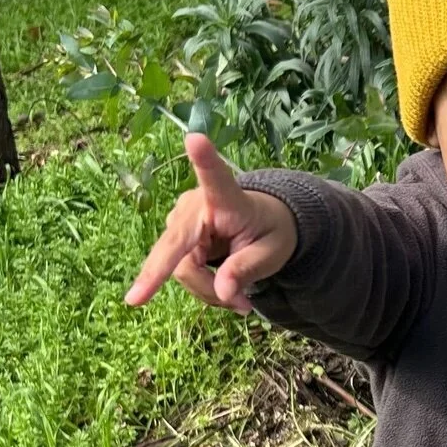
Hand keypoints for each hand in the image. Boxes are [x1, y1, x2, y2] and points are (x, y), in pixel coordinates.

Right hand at [125, 132, 298, 314]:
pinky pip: (182, 274)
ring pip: (181, 271)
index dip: (204, 160)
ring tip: (242, 297)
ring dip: (211, 291)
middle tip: (242, 308)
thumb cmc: (271, 232)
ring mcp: (180, 220)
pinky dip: (205, 289)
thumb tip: (223, 292)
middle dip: (204, 286)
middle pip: (179, 253)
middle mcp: (196, 205)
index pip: (215, 177)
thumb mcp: (272, 253)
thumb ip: (247, 269)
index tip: (195, 138)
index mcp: (227, 198)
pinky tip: (226, 290)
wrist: (263, 228)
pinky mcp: (175, 237)